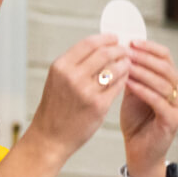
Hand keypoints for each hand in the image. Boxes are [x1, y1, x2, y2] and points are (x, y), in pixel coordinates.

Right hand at [28, 33, 128, 160]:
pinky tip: (124, 80)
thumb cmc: (56, 108)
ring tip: (127, 65)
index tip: (115, 38)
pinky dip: (124, 80)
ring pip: (115, 68)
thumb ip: (76, 63)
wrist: (50, 137)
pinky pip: (118, 86)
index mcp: (61, 66)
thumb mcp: (58, 79)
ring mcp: (86, 91)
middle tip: (125, 51)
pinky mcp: (98, 106)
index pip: (90, 43)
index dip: (106, 38)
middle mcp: (72, 76)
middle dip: (119, 50)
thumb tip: (101, 46)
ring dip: (125, 64)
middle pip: (105, 53)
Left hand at [120, 41, 177, 176]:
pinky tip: (128, 83)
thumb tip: (121, 48)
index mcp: (174, 82)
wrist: (139, 151)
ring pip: (162, 82)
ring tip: (124, 65)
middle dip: (143, 58)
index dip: (148, 48)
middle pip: (165, 67)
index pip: (165, 57)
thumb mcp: (133, 92)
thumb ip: (132, 73)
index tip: (130, 41)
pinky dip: (142, 90)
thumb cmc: (136, 121)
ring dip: (142, 72)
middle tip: (125, 52)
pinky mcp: (174, 120)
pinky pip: (158, 100)